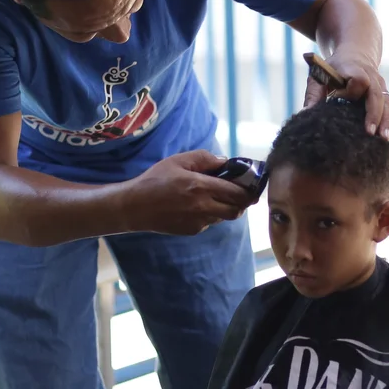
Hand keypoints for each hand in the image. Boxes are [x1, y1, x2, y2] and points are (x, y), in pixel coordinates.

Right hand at [124, 150, 255, 235]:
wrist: (135, 207)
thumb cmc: (155, 180)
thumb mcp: (178, 161)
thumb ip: (204, 159)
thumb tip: (225, 162)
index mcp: (201, 187)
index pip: (238, 193)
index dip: (249, 190)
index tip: (253, 185)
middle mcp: (203, 207)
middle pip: (237, 210)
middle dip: (243, 202)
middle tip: (241, 193)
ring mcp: (198, 222)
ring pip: (224, 217)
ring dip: (226, 208)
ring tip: (216, 196)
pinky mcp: (192, 230)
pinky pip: (209, 222)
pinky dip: (210, 214)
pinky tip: (196, 205)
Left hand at [302, 53, 388, 146]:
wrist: (356, 54)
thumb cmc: (333, 68)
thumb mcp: (319, 74)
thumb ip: (313, 93)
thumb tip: (304, 115)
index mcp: (354, 69)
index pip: (359, 79)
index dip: (351, 89)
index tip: (339, 97)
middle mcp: (372, 78)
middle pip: (377, 96)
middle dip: (375, 114)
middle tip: (370, 132)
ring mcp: (381, 88)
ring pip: (388, 106)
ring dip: (387, 123)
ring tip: (384, 140)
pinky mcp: (385, 99)